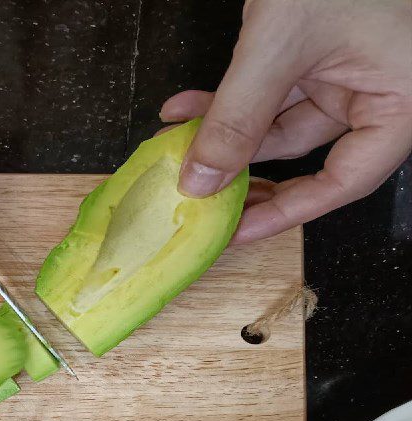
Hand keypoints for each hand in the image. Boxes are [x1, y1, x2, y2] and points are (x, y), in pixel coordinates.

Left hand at [160, 0, 411, 242]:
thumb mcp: (282, 43)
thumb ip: (238, 117)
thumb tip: (202, 181)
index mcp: (401, 102)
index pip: (342, 182)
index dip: (286, 213)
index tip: (236, 231)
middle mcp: (378, 93)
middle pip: (303, 156)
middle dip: (242, 171)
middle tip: (199, 198)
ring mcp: (348, 71)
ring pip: (277, 123)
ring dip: (223, 132)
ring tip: (176, 141)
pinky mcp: (321, 52)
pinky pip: (269, 91)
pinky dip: (228, 99)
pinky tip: (187, 107)